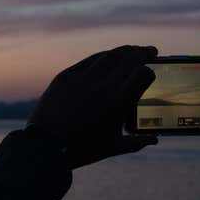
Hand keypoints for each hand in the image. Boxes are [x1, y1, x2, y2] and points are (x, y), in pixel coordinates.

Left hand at [28, 45, 158, 167]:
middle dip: (143, 53)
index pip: (143, 74)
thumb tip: (154, 140)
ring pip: (111, 55)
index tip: (152, 72)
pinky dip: (104, 55)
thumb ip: (136, 142)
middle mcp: (104, 85)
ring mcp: (84, 78)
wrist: (45, 146)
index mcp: (118, 102)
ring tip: (133, 50)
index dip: (150, 71)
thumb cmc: (81, 149)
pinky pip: (91, 59)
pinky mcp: (67, 75)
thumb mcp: (112, 147)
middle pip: (129, 59)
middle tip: (151, 51)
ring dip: (125, 50)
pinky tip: (110, 55)